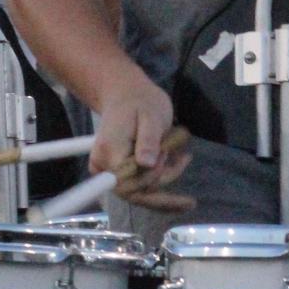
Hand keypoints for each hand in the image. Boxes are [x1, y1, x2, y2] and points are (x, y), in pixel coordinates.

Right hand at [92, 70, 191, 209]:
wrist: (127, 96)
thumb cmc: (140, 101)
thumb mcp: (151, 115)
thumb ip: (148, 140)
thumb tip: (147, 165)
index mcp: (109, 152)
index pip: (128, 183)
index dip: (151, 179)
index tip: (167, 156)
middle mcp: (103, 166)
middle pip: (135, 193)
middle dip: (164, 179)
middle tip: (185, 158)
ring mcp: (109, 172)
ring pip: (142, 191)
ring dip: (167, 176)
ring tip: (183, 155)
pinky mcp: (119, 173)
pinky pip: (141, 186)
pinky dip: (163, 178)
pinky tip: (178, 163)